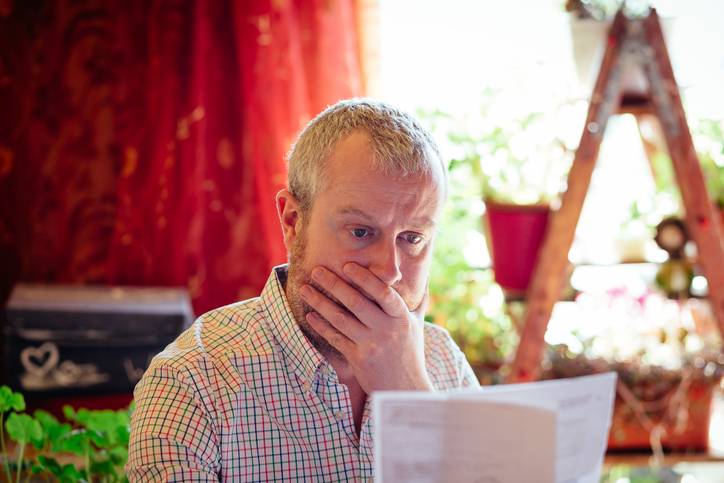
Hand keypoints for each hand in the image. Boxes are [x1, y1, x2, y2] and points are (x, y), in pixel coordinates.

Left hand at [299, 263, 432, 393]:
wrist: (405, 390)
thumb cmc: (411, 354)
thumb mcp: (417, 325)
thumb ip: (420, 300)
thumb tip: (427, 274)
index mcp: (402, 318)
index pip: (383, 293)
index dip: (364, 278)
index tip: (347, 265)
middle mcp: (387, 330)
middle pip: (357, 302)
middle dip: (334, 284)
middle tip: (316, 270)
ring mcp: (372, 345)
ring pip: (342, 319)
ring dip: (321, 303)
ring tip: (305, 290)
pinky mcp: (359, 360)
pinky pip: (336, 338)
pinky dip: (322, 326)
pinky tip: (311, 315)